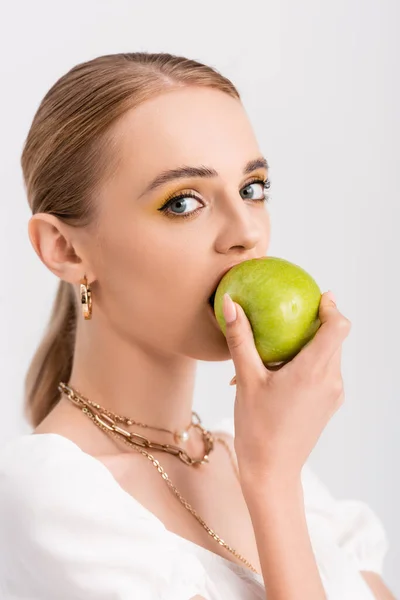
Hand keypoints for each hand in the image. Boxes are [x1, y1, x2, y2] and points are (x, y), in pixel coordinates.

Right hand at [223, 291, 350, 482]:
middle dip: (317, 323)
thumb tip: (230, 303)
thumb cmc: (257, 427)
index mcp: (313, 371)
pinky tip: (281, 372)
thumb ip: (240, 338)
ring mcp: (333, 394)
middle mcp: (331, 381)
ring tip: (278, 347)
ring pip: (331, 356)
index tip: (317, 296)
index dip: (332, 307)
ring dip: (310, 345)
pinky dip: (309, 364)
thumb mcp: (246, 379)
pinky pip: (325, 373)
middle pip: (336, 339)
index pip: (339, 327)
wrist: (272, 471)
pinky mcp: (329, 405)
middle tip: (290, 315)